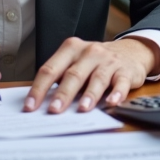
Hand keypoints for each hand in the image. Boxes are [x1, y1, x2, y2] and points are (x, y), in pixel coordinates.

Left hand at [24, 37, 159, 113]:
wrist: (129, 51)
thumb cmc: (95, 62)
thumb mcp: (76, 62)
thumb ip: (61, 78)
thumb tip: (41, 104)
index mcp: (71, 49)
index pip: (51, 69)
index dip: (39, 88)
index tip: (30, 106)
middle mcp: (89, 52)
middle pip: (73, 74)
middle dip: (63, 93)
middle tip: (54, 110)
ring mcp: (108, 61)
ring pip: (97, 78)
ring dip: (89, 95)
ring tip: (82, 109)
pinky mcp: (125, 71)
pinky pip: (121, 82)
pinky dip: (117, 93)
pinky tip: (112, 102)